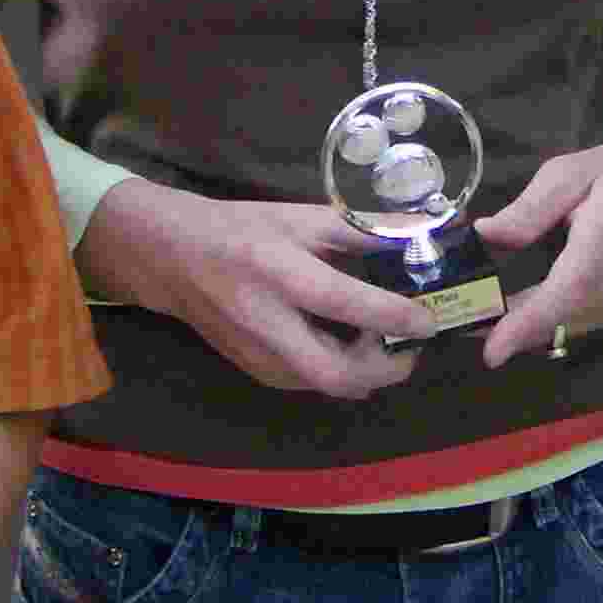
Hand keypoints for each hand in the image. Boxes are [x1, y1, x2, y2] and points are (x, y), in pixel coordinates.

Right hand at [78, 179, 433, 395]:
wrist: (174, 259)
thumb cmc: (244, 228)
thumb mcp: (300, 217)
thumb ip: (359, 231)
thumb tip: (416, 237)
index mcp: (280, 272)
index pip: (345, 304)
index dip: (394, 317)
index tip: (428, 318)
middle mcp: (268, 322)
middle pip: (336, 373)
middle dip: (386, 370)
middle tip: (411, 346)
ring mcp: (259, 356)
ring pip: (327, 385)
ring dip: (365, 371)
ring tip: (382, 339)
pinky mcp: (256, 372)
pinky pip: (311, 383)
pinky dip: (340, 371)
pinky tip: (348, 344)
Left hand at [471, 127, 602, 369]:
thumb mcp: (573, 172)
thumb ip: (530, 208)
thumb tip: (485, 234)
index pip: (565, 294)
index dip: (526, 325)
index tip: (491, 353)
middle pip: (556, 319)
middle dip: (505, 327)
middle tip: (454, 319)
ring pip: (562, 326)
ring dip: (518, 326)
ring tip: (471, 313)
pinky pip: (572, 321)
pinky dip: (539, 320)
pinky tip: (507, 311)